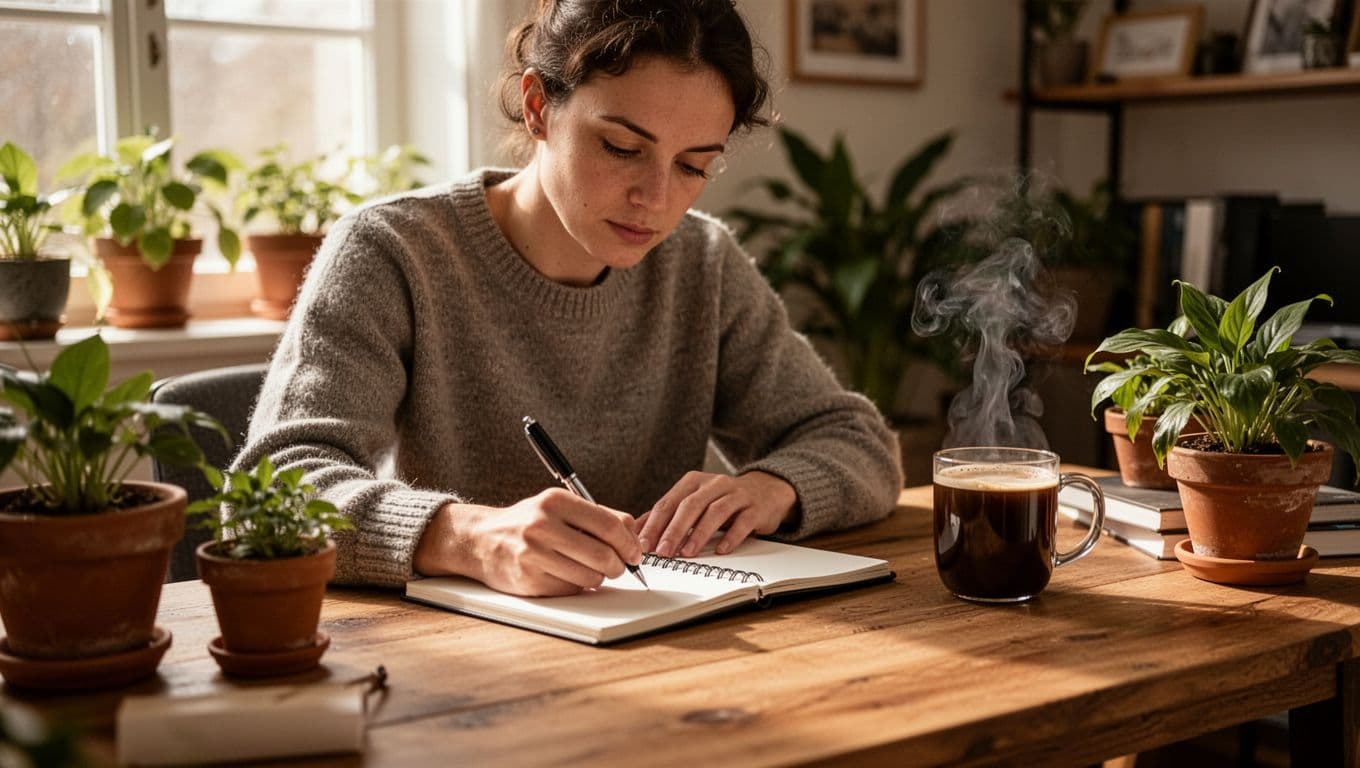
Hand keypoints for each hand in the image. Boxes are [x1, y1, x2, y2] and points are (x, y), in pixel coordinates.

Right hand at [413, 489, 641, 596]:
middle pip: (602, 554)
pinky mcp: (528, 580)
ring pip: (590, 576)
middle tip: (618, 567)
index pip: (608, 524)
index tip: (635, 553)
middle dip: (618, 565)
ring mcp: (533, 555)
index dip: (629, 543)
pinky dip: (577, 586)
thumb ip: (597, 515)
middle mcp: (542, 526)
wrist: (480, 540)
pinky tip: (566, 575)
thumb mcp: (558, 507)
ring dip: (598, 577)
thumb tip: (633, 533)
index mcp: (554, 502)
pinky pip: (570, 589)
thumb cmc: (526, 523)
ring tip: (589, 569)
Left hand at [638, 471, 797, 557]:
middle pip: (690, 506)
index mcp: (694, 482)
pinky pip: (742, 522)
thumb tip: (639, 531)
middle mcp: (714, 484)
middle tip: (663, 551)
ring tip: (687, 553)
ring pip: (715, 512)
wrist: (765, 491)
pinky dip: (730, 537)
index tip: (644, 544)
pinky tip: (720, 550)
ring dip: (698, 534)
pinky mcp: (755, 508)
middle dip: (674, 530)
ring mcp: (736, 495)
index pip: (669, 502)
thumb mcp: (694, 501)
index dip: (655, 524)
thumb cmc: (723, 500)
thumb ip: (668, 514)